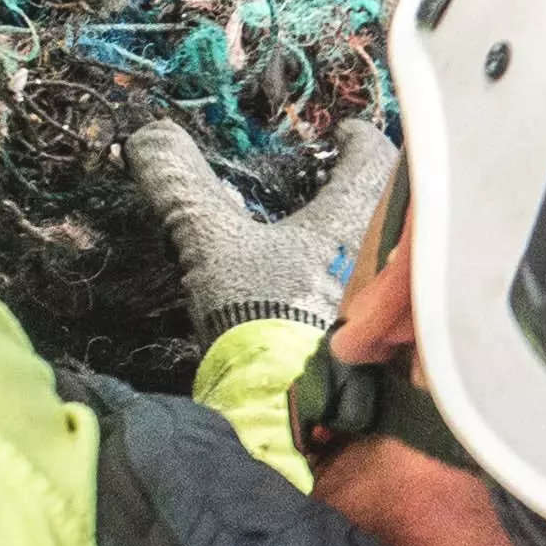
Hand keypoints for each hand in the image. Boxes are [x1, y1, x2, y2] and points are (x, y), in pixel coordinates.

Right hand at [129, 114, 401, 341]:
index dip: (358, 140)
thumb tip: (149, 135)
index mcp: (352, 221)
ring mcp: (390, 310)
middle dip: (370, 197)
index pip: (374, 158)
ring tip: (336, 250)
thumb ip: (181, 186)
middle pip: (396, 211)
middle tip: (339, 190)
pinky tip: (334, 304)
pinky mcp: (384, 354)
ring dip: (369, 251)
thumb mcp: (210, 242)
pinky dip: (365, 298)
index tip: (343, 134)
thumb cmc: (259, 312)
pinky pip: (388, 311)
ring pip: (394, 262)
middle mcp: (385, 260)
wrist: (284, 411)